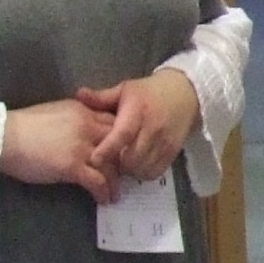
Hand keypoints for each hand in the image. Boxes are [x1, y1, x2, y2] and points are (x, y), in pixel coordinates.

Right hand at [1, 98, 118, 201]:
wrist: (3, 138)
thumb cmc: (22, 127)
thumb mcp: (55, 114)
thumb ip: (74, 121)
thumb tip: (84, 133)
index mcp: (82, 110)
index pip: (113, 122)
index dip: (121, 139)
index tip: (121, 153)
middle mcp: (87, 125)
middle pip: (119, 143)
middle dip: (123, 160)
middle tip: (123, 175)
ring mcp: (81, 146)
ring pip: (111, 165)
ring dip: (115, 182)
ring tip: (114, 193)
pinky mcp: (72, 166)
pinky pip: (97, 181)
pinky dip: (103, 192)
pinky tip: (103, 200)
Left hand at [77, 71, 201, 182]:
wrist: (185, 93)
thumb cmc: (149, 92)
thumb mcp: (125, 89)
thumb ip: (102, 97)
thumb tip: (78, 95)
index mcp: (138, 111)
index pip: (122, 135)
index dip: (108, 149)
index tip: (94, 160)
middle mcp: (153, 129)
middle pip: (132, 157)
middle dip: (117, 164)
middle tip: (108, 161)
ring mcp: (165, 142)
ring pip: (143, 168)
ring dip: (130, 170)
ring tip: (122, 163)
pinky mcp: (173, 152)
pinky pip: (155, 171)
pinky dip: (143, 173)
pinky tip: (137, 165)